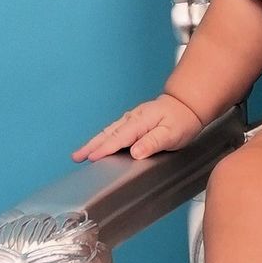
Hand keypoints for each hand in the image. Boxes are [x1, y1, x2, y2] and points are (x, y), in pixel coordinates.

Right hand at [71, 93, 203, 162]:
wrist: (186, 105)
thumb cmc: (181, 120)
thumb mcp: (172, 133)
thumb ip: (153, 142)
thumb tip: (136, 151)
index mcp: (140, 122)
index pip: (119, 138)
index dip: (104, 149)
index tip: (92, 157)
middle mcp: (132, 119)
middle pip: (108, 134)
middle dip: (91, 146)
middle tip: (76, 157)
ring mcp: (131, 119)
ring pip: (108, 132)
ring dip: (93, 142)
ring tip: (80, 154)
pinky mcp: (132, 121)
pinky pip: (113, 130)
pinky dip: (102, 138)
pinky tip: (97, 145)